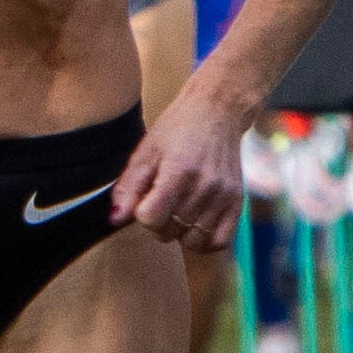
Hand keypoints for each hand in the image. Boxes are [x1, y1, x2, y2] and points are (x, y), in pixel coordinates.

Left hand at [118, 98, 245, 251]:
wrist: (218, 110)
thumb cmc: (179, 127)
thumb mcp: (146, 151)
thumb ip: (129, 187)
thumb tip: (115, 219)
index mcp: (178, 171)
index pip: (151, 218)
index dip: (142, 213)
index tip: (146, 199)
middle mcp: (203, 186)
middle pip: (169, 232)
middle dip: (159, 221)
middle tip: (163, 200)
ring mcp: (222, 196)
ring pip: (192, 241)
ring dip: (180, 232)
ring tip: (180, 210)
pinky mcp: (237, 201)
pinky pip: (219, 241)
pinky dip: (205, 240)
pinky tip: (196, 223)